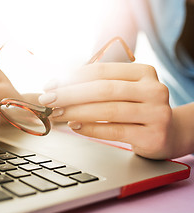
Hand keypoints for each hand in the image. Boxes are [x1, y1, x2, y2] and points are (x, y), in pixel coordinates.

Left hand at [38, 63, 173, 158]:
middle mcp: (153, 90)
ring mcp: (156, 113)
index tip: (51, 84)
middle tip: (48, 99)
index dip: (72, 77)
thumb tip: (59, 84)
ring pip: (108, 110)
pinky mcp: (152, 136)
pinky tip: (74, 126)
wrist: (170, 134)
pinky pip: (114, 131)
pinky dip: (90, 128)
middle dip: (70, 94)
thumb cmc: (138, 109)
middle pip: (103, 89)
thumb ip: (99, 85)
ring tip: (56, 113)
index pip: (102, 71)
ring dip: (76, 111)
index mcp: (144, 73)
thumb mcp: (124, 91)